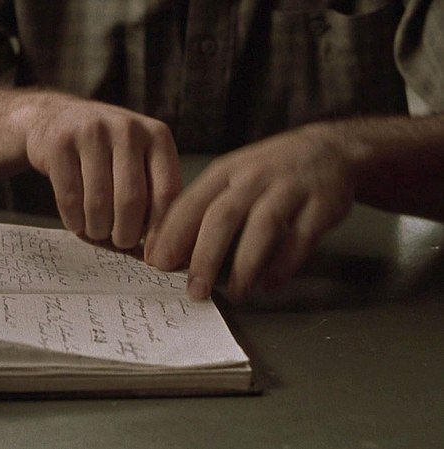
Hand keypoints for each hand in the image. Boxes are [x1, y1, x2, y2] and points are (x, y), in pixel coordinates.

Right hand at [22, 93, 180, 248]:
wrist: (56, 118)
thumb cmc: (105, 151)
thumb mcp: (138, 158)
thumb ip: (153, 191)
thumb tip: (161, 244)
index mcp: (156, 136)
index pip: (167, 192)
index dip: (161, 230)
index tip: (153, 252)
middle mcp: (127, 129)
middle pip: (131, 200)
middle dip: (126, 233)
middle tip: (121, 242)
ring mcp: (91, 133)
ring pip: (98, 202)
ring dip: (98, 229)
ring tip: (98, 231)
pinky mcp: (59, 144)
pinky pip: (69, 198)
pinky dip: (74, 220)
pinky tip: (77, 222)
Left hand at [145, 125, 354, 301]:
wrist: (330, 148)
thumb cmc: (269, 171)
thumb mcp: (230, 177)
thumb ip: (201, 208)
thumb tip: (165, 249)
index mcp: (225, 171)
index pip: (191, 202)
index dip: (172, 234)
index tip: (157, 263)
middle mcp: (255, 176)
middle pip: (223, 216)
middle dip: (205, 256)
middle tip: (194, 289)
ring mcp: (290, 188)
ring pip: (263, 226)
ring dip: (246, 264)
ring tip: (235, 294)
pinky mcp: (322, 204)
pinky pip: (302, 237)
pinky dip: (285, 264)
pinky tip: (270, 286)